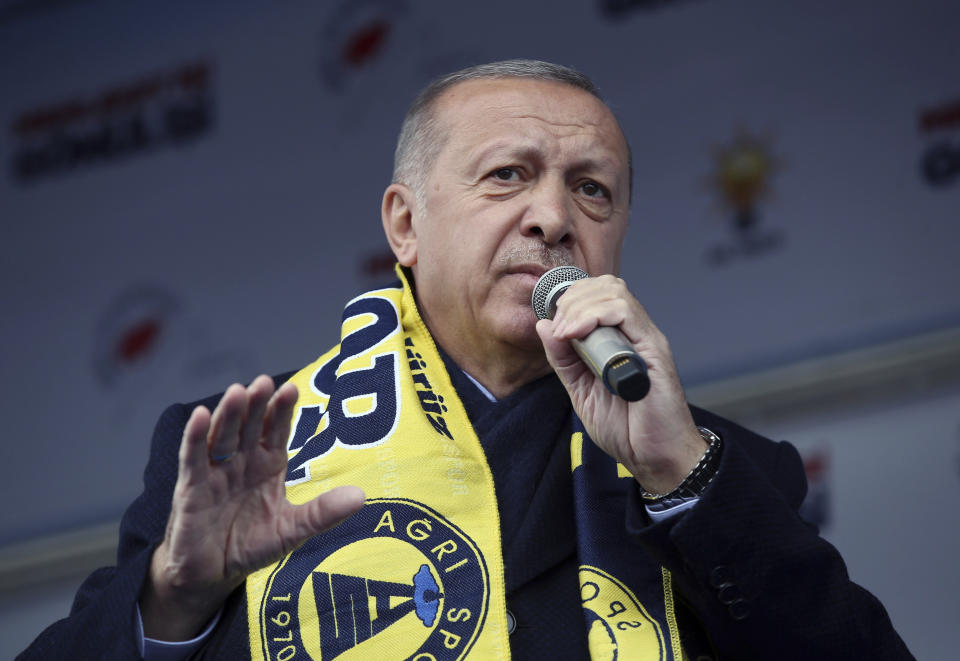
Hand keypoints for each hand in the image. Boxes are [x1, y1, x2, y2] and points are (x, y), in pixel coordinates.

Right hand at [139, 375, 364, 640]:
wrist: (212, 575)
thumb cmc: (251, 545)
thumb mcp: (292, 530)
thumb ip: (322, 513)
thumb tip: (361, 497)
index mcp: (268, 463)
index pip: (276, 430)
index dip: (282, 411)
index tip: (292, 389)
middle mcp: (242, 460)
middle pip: (250, 426)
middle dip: (256, 405)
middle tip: (264, 382)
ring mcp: (215, 471)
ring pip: (223, 436)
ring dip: (229, 414)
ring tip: (237, 392)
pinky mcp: (191, 488)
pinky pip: (193, 458)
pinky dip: (195, 437)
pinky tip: (199, 415)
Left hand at [535, 275, 705, 493]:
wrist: (652, 457)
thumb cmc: (625, 428)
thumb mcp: (580, 390)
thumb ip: (563, 359)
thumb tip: (544, 325)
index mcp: (620, 339)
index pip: (598, 294)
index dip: (570, 299)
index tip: (553, 325)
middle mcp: (635, 334)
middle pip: (606, 285)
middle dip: (572, 299)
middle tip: (559, 329)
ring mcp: (646, 339)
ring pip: (614, 292)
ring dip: (579, 307)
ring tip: (565, 333)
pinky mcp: (654, 350)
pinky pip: (627, 313)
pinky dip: (595, 316)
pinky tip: (577, 335)